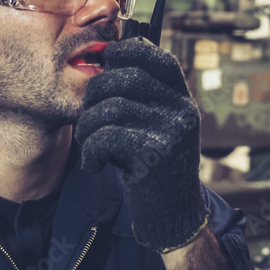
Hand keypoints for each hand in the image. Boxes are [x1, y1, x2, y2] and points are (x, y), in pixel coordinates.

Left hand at [75, 38, 208, 252]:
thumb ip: (141, 97)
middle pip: (126, 78)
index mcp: (182, 99)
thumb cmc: (154, 166)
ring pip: (111, 108)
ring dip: (87, 126)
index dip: (125, 53)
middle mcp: (182, 111)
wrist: (172, 216)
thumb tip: (106, 56)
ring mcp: (171, 133)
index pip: (155, 57)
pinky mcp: (154, 158)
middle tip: (87, 118)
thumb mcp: (156, 126)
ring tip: (88, 144)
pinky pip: (106, 137)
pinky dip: (91, 151)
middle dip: (95, 94)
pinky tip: (95, 164)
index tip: (106, 65)